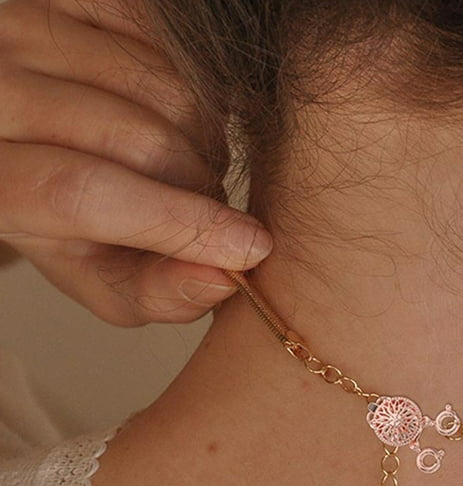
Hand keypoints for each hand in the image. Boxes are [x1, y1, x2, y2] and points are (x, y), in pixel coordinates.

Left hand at [0, 0, 271, 325]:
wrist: (39, 148)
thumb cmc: (67, 222)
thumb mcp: (101, 275)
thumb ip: (155, 292)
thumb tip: (222, 278)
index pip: (80, 194)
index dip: (176, 222)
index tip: (248, 246)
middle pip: (138, 138)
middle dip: (200, 185)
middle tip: (203, 209)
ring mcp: (26, 28)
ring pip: (165, 87)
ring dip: (205, 140)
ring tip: (187, 165)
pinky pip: (168, 41)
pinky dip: (196, 87)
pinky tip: (179, 119)